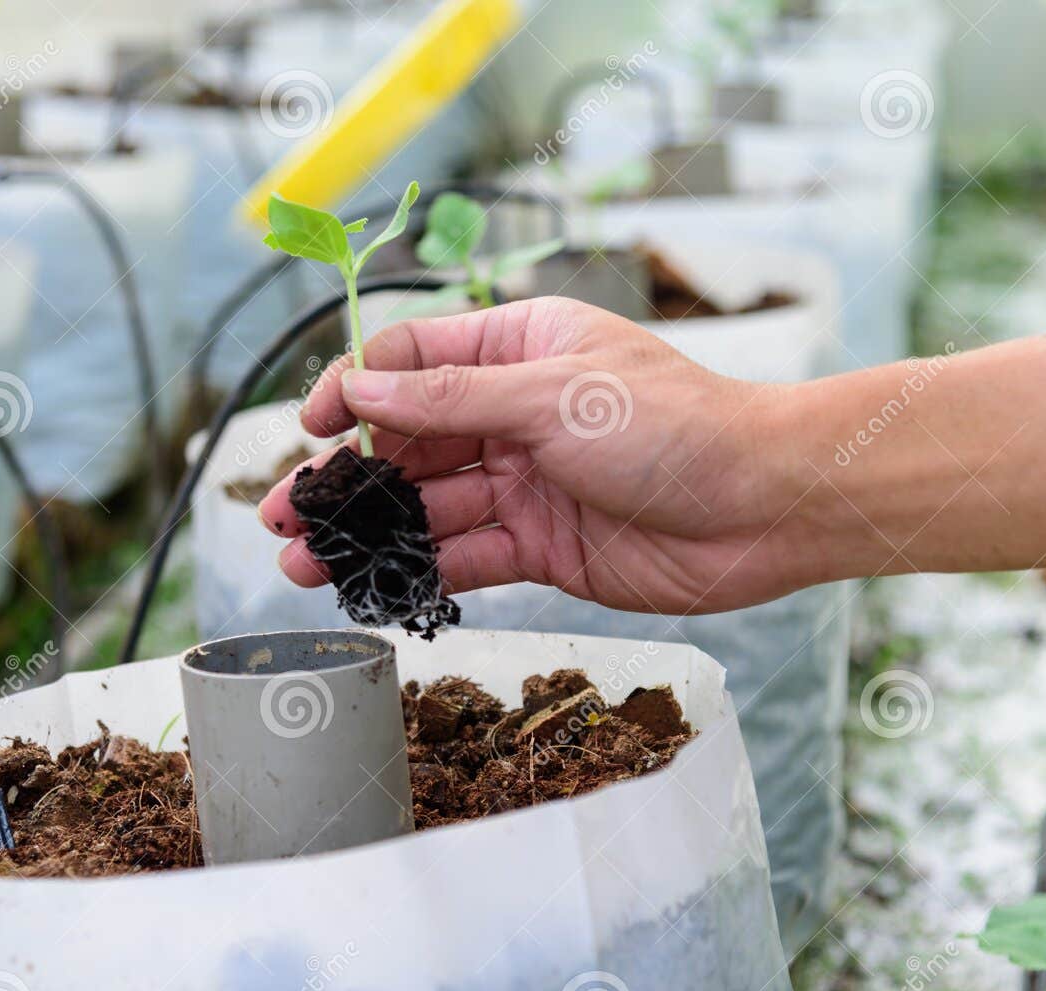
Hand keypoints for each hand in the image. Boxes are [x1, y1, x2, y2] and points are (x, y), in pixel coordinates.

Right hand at [258, 296, 820, 615]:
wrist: (764, 507)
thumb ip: (450, 400)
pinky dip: (419, 570)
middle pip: (407, 441)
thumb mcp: (554, 397)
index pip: (413, 359)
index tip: (311, 430)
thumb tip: (360, 385)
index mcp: (519, 348)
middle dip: (343, 477)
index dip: (354, 389)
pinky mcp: (543, 545)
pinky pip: (466, 555)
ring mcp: (527, 481)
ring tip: (301, 563)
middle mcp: (516, 412)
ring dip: (367, 532)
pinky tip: (370, 587)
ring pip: (428, 506)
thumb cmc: (677, 427)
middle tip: (281, 515)